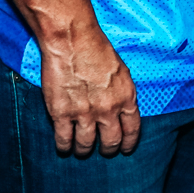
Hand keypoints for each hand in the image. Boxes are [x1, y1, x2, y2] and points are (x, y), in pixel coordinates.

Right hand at [39, 27, 140, 157]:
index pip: (132, 129)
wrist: (73, 41)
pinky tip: (64, 147)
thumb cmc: (98, 50)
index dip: (128, 143)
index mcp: (126, 97)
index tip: (125, 149)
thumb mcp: (121, 72)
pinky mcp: (61, 114)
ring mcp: (84, 114)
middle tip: (104, 151)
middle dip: (108, 149)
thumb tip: (121, 109)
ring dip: (85, 150)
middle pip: (111, 141)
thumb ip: (122, 93)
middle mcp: (108, 110)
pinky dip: (64, 146)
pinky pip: (64, 139)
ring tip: (82, 151)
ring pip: (86, 144)